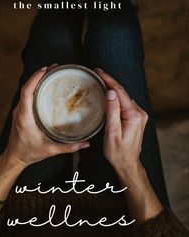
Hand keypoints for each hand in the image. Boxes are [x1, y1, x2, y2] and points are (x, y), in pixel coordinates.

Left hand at [4, 65, 89, 167]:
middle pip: (27, 87)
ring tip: (51, 73)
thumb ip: (68, 147)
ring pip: (26, 90)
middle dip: (39, 74)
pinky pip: (26, 96)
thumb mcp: (50, 150)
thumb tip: (86, 144)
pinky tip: (45, 86)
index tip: (46, 69)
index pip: (27, 91)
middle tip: (55, 67)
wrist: (14, 157)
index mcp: (25, 117)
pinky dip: (35, 88)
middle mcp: (20, 111)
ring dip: (37, 80)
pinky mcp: (20, 113)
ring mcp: (19, 111)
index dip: (35, 78)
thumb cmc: (29, 153)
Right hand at [95, 69, 162, 223]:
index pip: (120, 92)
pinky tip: (108, 94)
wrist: (127, 164)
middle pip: (123, 93)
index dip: (109, 80)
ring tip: (100, 81)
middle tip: (97, 73)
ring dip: (113, 89)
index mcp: (134, 115)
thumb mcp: (112, 132)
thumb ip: (112, 112)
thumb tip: (111, 93)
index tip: (99, 72)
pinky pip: (125, 104)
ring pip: (124, 97)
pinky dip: (116, 97)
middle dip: (110, 82)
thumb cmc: (117, 152)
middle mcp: (139, 113)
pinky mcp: (136, 118)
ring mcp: (139, 115)